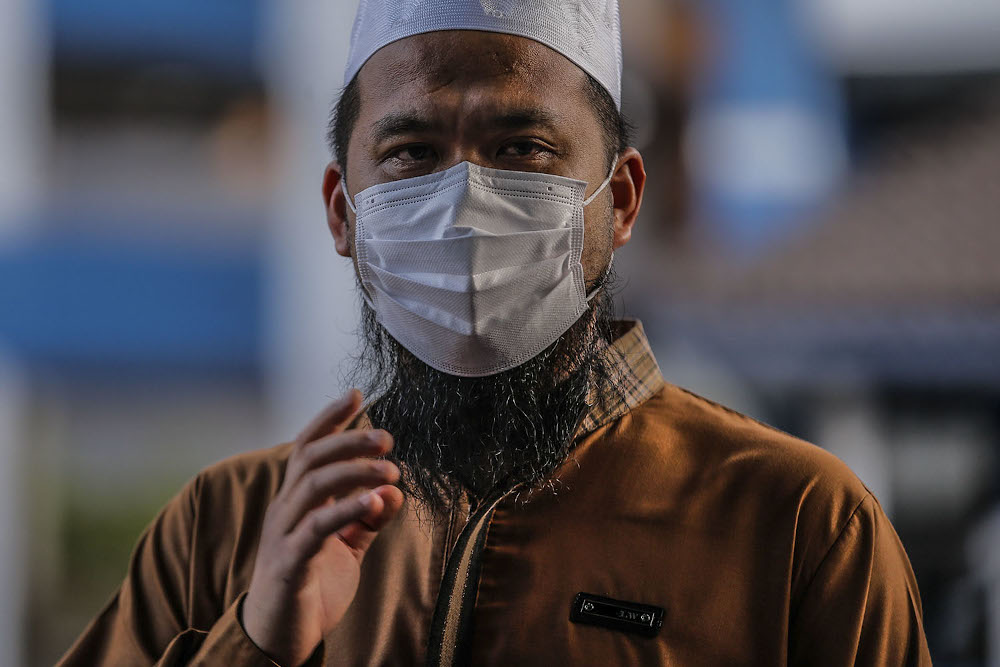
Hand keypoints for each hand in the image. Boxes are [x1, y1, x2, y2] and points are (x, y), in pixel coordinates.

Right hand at [242, 389, 402, 666]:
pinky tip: (373, 500)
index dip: (330, 418)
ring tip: (390, 472)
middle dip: (350, 440)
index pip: (308, 447)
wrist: (279, 639)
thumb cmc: (312, 586)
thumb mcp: (348, 546)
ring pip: (314, 485)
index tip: (357, 394)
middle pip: (311, 458)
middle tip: (388, 439)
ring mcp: (283, 535)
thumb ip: (368, 516)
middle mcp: (285, 510)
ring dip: (355, 472)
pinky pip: (317, 527)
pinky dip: (346, 509)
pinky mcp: (290, 563)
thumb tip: (394, 490)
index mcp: (296, 501)